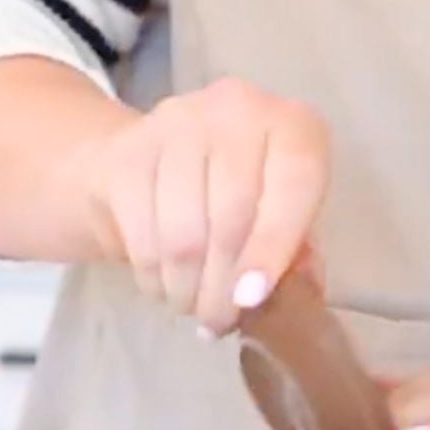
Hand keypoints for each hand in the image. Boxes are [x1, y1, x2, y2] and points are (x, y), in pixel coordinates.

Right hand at [75, 77, 329, 334]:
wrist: (157, 157)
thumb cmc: (243, 199)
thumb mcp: (286, 221)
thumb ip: (299, 256)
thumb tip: (290, 299)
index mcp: (294, 127)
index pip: (293, 186)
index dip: (273, 249)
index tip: (251, 299)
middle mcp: (238, 108)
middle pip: (232, 217)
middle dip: (223, 287)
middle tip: (220, 321)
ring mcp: (179, 121)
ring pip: (184, 232)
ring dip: (187, 288)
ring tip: (194, 309)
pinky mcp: (130, 147)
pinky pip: (143, 233)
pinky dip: (155, 274)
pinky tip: (165, 287)